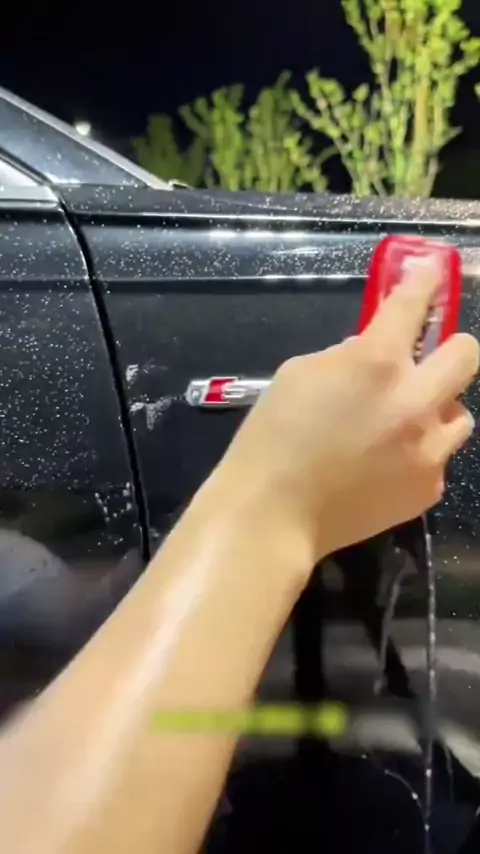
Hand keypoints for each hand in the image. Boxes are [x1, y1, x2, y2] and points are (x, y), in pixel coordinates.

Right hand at [221, 265, 478, 560]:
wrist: (273, 515)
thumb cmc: (272, 438)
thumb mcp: (298, 374)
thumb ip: (344, 356)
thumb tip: (372, 352)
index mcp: (376, 363)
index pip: (412, 305)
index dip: (424, 281)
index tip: (429, 272)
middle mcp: (415, 401)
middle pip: (467, 355)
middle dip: (450, 348)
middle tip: (427, 359)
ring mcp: (428, 450)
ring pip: (461, 414)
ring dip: (436, 409)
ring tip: (403, 424)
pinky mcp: (428, 489)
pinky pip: (438, 459)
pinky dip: (418, 455)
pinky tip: (385, 466)